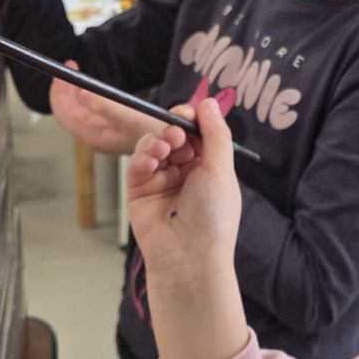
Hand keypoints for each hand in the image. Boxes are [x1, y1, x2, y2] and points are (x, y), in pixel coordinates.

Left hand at [49, 63, 161, 153]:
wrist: (174, 145)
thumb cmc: (156, 135)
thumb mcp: (133, 117)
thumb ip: (108, 106)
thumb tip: (83, 92)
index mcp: (93, 136)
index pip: (64, 114)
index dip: (60, 92)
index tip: (65, 71)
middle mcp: (93, 135)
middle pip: (67, 110)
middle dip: (66, 87)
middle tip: (71, 65)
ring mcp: (100, 130)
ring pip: (77, 107)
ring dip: (75, 89)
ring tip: (77, 70)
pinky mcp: (109, 125)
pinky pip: (88, 108)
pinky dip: (85, 93)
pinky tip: (92, 85)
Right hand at [126, 99, 241, 283]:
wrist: (189, 256)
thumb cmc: (213, 215)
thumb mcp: (221, 169)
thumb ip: (215, 134)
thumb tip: (209, 102)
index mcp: (209, 166)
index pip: (196, 133)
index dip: (190, 120)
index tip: (187, 114)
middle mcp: (185, 171)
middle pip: (172, 135)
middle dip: (173, 129)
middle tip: (176, 135)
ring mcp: (161, 180)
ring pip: (152, 145)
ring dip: (157, 141)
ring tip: (164, 149)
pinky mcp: (139, 190)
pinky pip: (137, 163)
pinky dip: (143, 156)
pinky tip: (151, 160)